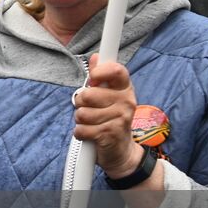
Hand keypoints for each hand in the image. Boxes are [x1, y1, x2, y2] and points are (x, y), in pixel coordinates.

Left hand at [74, 54, 140, 178]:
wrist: (120, 150)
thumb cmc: (110, 118)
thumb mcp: (107, 96)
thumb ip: (99, 78)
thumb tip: (95, 57)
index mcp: (125, 89)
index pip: (116, 70)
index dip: (100, 71)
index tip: (93, 77)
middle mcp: (126, 102)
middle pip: (88, 95)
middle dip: (80, 103)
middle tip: (90, 109)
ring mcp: (120, 119)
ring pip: (82, 113)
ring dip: (80, 120)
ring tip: (92, 123)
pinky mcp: (111, 135)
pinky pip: (81, 129)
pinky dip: (81, 133)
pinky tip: (91, 134)